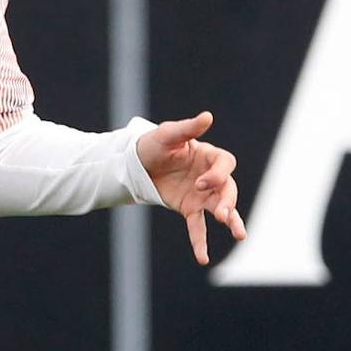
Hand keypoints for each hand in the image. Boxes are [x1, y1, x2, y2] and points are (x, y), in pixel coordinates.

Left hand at [136, 111, 247, 264]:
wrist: (136, 162)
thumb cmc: (154, 144)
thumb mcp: (168, 134)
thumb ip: (188, 129)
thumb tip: (208, 116)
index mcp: (209, 156)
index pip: (225, 164)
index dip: (217, 174)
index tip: (201, 182)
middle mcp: (210, 177)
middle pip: (228, 189)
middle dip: (228, 201)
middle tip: (223, 215)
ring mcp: (202, 195)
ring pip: (222, 209)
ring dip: (230, 220)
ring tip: (239, 234)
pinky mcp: (189, 208)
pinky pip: (197, 227)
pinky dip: (200, 242)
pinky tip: (203, 258)